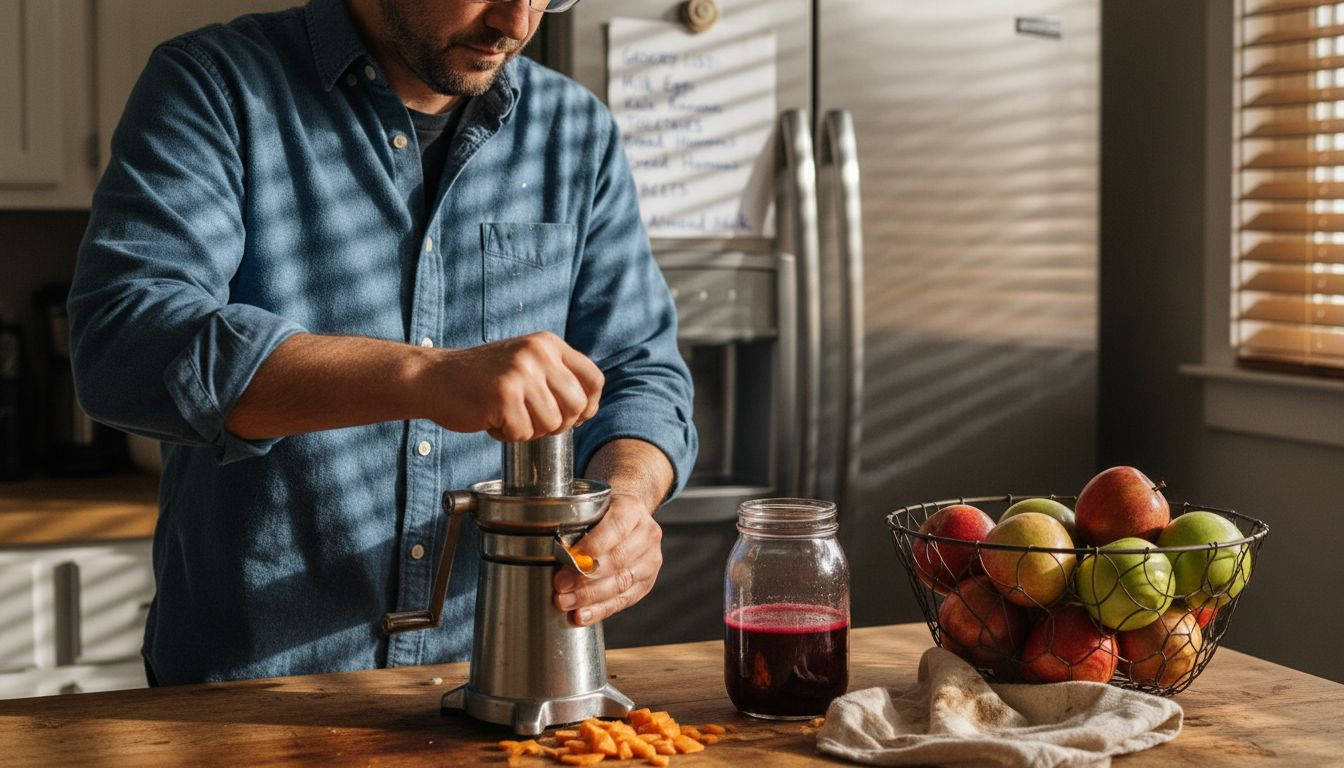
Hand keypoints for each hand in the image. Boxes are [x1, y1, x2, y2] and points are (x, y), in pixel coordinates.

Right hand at [422, 332, 602, 440]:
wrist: (433, 377)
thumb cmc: (481, 377)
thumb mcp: (525, 362)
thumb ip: (556, 376)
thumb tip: (589, 408)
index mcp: (548, 343)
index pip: (594, 379)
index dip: (589, 405)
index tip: (573, 417)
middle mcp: (538, 353)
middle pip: (577, 406)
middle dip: (558, 423)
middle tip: (532, 420)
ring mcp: (521, 373)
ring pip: (552, 424)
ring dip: (529, 430)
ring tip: (507, 415)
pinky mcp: (503, 396)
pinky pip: (524, 433)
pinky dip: (507, 435)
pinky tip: (491, 419)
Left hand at [552, 492, 662, 626]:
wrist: (628, 521)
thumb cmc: (602, 515)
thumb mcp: (591, 506)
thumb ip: (575, 522)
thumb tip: (544, 542)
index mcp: (632, 509)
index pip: (617, 526)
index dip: (594, 543)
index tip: (571, 555)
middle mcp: (647, 534)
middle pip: (619, 559)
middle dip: (586, 576)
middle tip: (560, 584)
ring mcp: (650, 560)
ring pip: (621, 583)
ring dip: (590, 597)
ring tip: (565, 602)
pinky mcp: (646, 583)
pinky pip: (624, 600)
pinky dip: (600, 610)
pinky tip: (582, 615)